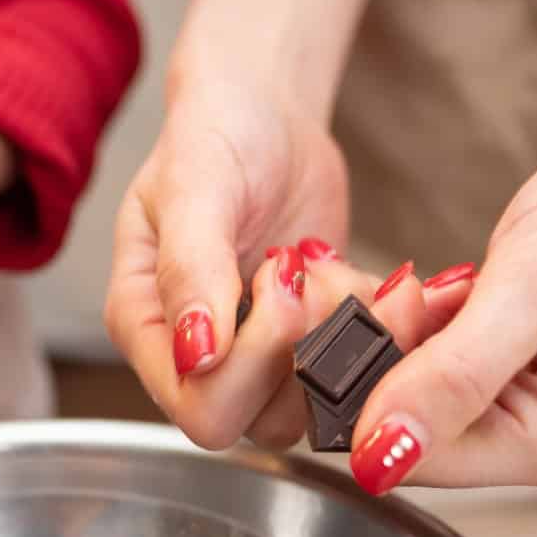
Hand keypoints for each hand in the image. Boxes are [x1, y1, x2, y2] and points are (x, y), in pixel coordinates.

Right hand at [106, 73, 383, 449]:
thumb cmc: (214, 136)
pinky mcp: (312, 346)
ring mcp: (258, 359)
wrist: (264, 113)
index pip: (199, 408)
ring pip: (315, 410)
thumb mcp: (194, 187)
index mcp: (147, 327)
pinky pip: (359, 378)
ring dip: (348, 341)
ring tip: (341, 267)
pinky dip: (386, 333)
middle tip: (311, 268)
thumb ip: (189, 269)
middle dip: (306, 347)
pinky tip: (389, 282)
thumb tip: (196, 354)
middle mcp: (198, 358)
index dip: (253, 364)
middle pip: (259, 422)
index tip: (274, 274)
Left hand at [347, 91, 536, 493]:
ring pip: (417, 395)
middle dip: (371, 356)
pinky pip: (439, 368)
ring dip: (386, 334)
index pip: (425, 455)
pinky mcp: (523, 380)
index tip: (325, 312)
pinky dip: (413, 325)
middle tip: (333, 279)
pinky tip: (413, 284)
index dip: (361, 390)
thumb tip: (376, 459)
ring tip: (372, 275)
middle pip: (417, 428)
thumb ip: (457, 374)